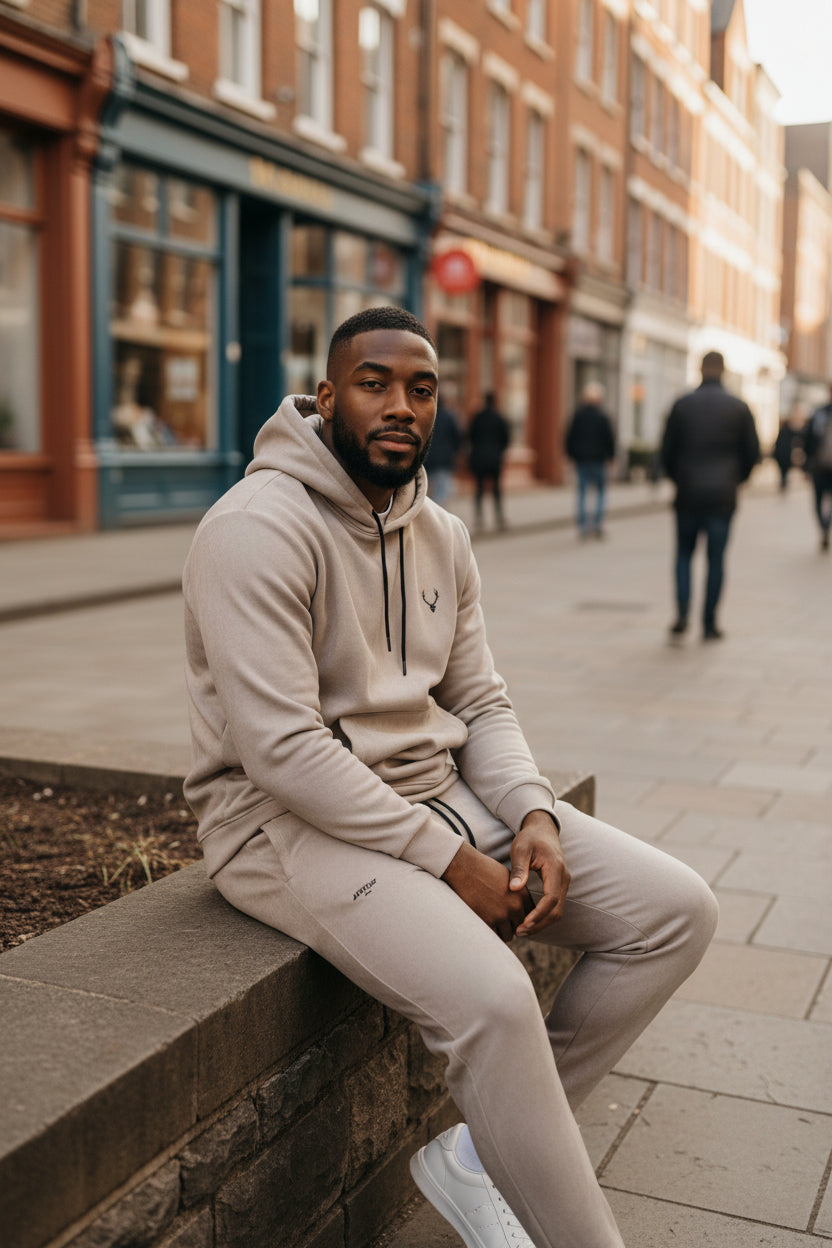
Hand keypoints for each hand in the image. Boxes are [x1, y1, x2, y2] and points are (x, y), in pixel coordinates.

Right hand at [442, 841, 531, 941]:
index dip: (522, 915)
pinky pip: (495, 936)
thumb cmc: (483, 870)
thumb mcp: (507, 876)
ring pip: (508, 935)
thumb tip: (521, 906)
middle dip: (512, 924)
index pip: (530, 913)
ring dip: (501, 930)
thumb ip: (517, 892)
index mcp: (521, 894)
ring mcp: (501, 915)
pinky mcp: (487, 921)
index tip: (513, 914)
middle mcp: (515, 906)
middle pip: (520, 925)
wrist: (464, 868)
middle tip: (501, 919)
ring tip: (493, 922)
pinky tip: (485, 923)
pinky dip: (491, 932)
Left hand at [509, 810, 569, 936]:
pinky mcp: (559, 886)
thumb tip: (515, 889)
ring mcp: (563, 883)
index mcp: (555, 869)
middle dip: (539, 924)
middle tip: (519, 932)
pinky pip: (554, 906)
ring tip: (522, 930)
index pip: (551, 898)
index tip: (523, 923)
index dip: (538, 914)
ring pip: (557, 911)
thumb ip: (519, 868)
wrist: (542, 829)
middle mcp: (563, 878)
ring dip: (541, 923)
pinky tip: (528, 920)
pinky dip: (543, 916)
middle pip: (557, 910)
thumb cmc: (530, 838)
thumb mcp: (521, 849)